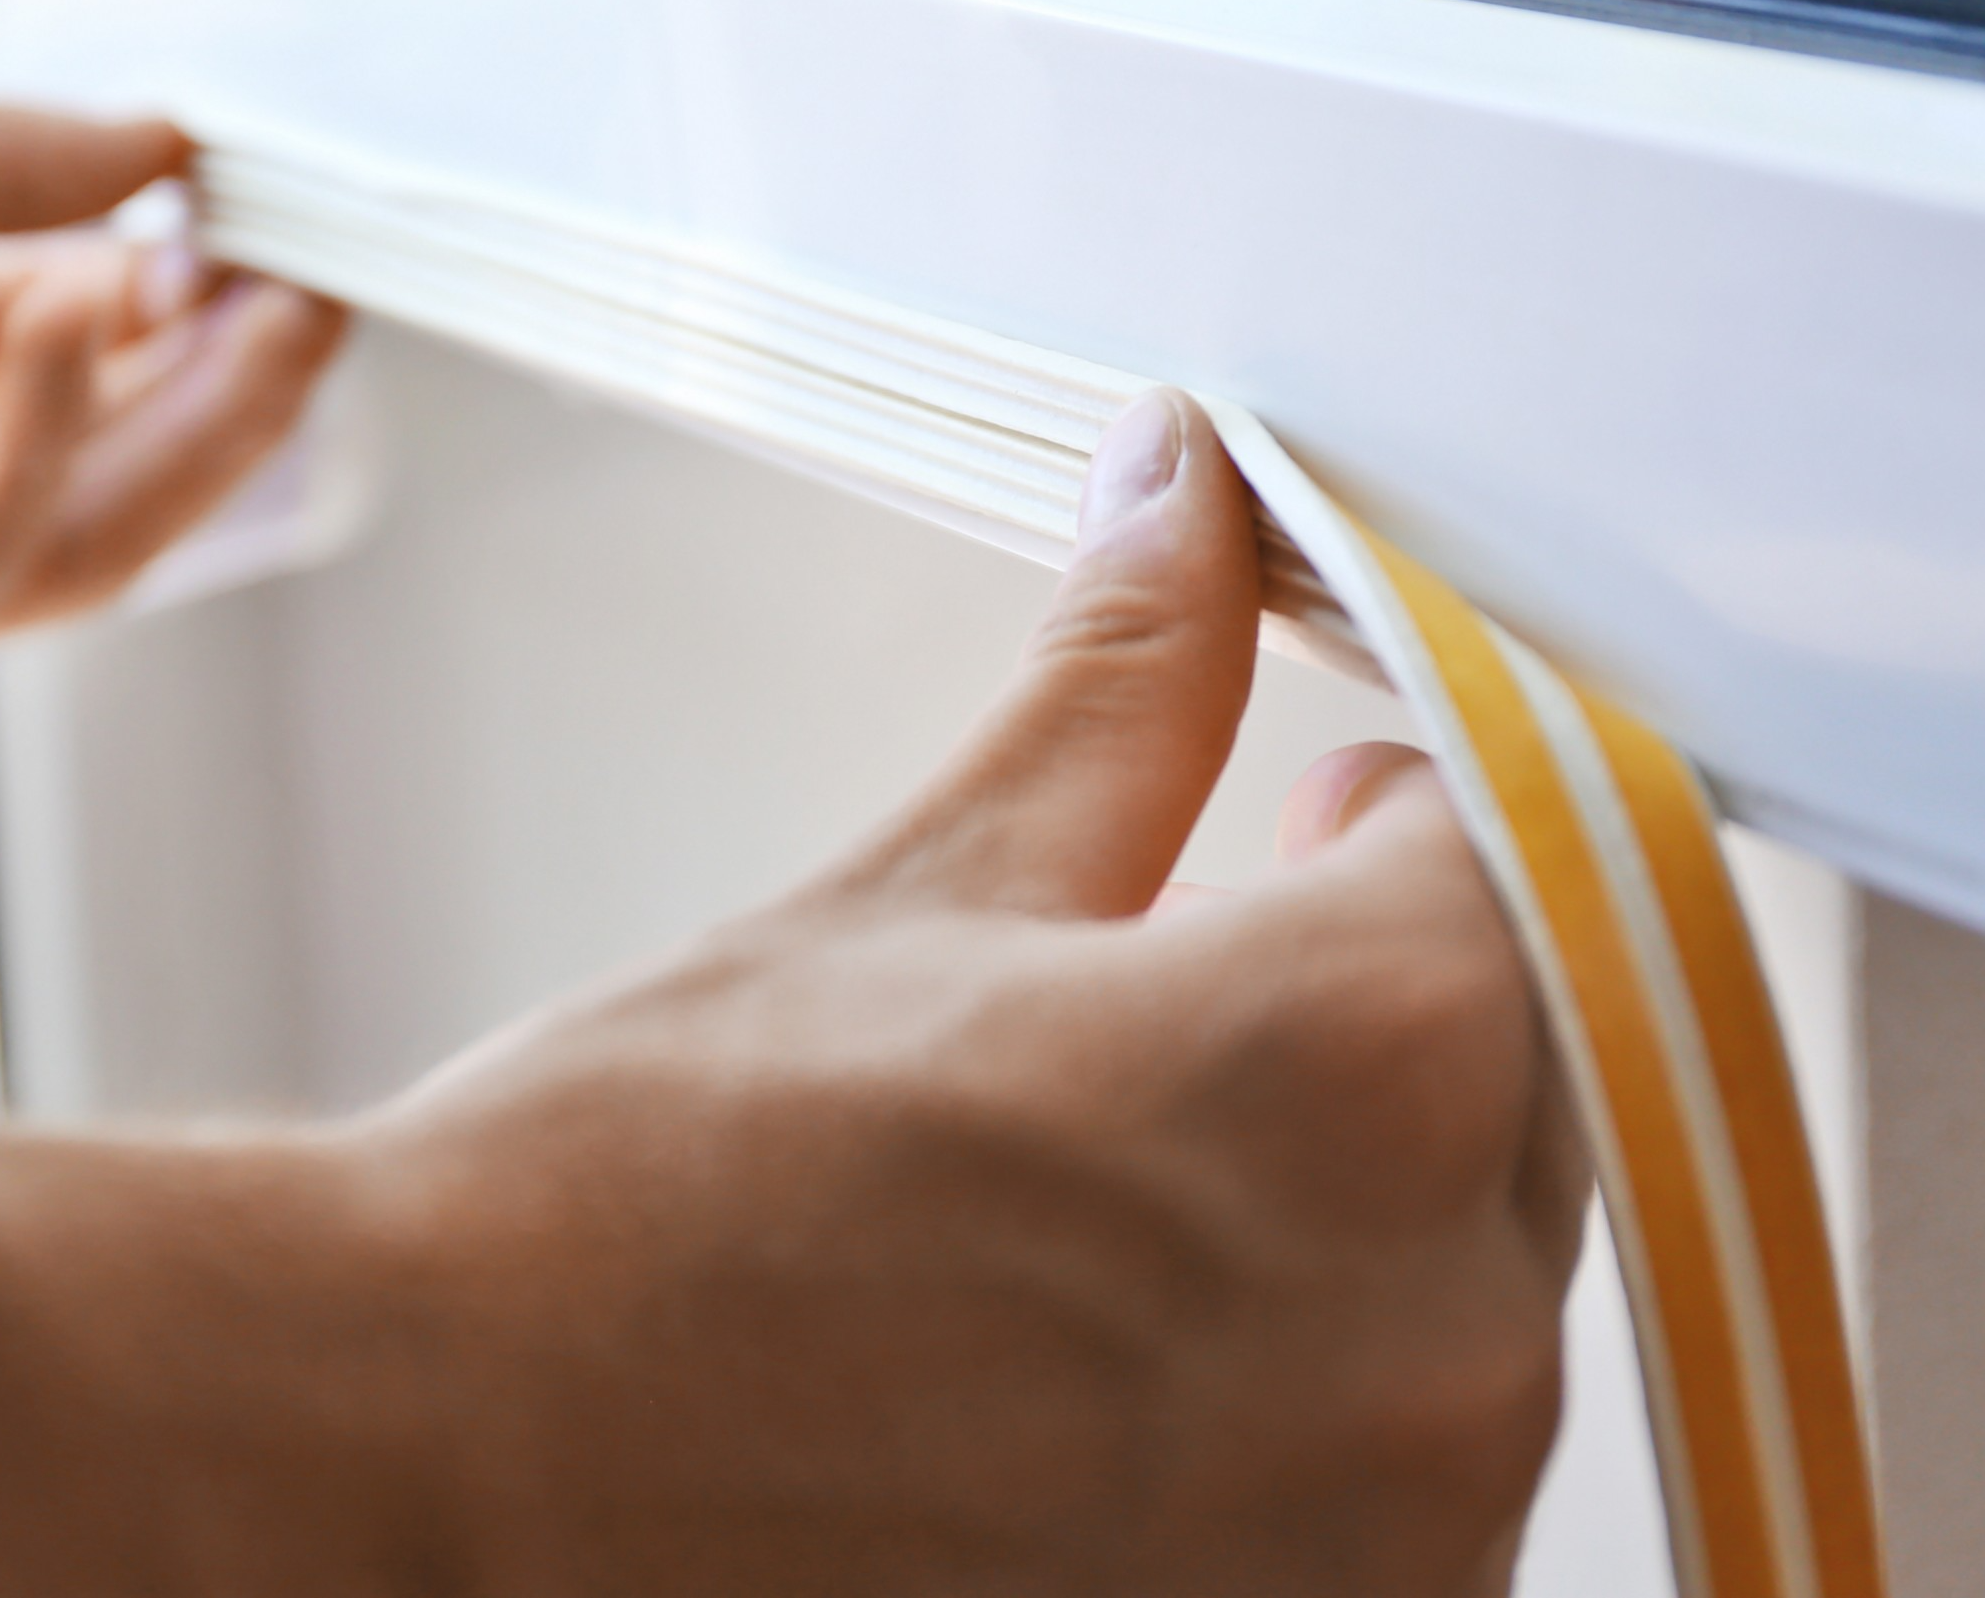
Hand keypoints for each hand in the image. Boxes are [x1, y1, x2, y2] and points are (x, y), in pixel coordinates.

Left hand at [0, 47, 343, 747]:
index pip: (53, 335)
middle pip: (89, 456)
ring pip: (59, 538)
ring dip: (178, 437)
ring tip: (267, 324)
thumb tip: (157, 147)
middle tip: (320, 306)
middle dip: (218, 388)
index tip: (272, 230)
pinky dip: (31, 457)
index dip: (171, 294)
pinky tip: (73, 327)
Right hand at [0, 392, 1582, 1597]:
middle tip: (1169, 997)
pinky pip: (1391, 1497)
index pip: (1531, 873)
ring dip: (1339, 1229)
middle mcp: (1434, 1334)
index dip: (1412, 825)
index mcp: (1363, 1063)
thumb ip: (1123, 686)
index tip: (1329, 814)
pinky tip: (1092, 1368)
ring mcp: (1388, 1547)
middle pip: (1525, 1102)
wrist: (454, 1461)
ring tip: (1091, 1202)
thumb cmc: (640, 1201)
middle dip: (1373, 1025)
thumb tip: (1184, 492)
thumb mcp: (919, 897)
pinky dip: (1290, 1417)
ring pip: (1459, 1311)